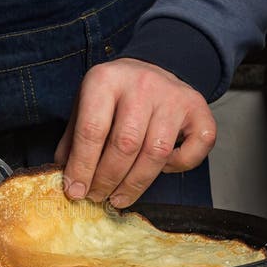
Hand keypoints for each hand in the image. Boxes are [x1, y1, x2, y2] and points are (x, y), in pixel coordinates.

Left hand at [54, 57, 216, 206]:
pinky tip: (159, 169)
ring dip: (135, 184)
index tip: (75, 192)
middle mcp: (142, 84)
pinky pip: (192, 151)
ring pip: (156, 153)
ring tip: (118, 197)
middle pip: (125, 145)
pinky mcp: (198, 108)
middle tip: (97, 197)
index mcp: (106, 79)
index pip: (92, 130)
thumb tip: (68, 181)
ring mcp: (173, 95)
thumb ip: (74, 141)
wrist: (150, 69)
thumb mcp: (85, 107)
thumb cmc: (114, 95)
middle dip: (107, 179)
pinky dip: (177, 168)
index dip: (82, 167)